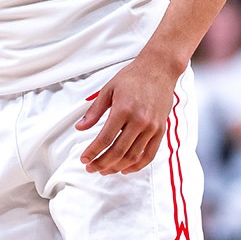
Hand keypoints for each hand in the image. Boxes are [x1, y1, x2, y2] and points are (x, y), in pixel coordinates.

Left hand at [76, 53, 180, 173]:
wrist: (159, 69)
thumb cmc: (132, 77)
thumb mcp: (108, 90)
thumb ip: (94, 111)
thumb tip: (80, 128)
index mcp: (123, 109)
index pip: (105, 139)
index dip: (93, 152)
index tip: (84, 159)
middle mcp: (139, 120)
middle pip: (118, 151)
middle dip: (102, 163)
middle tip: (91, 168)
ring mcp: (152, 127)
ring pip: (133, 156)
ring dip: (117, 167)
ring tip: (105, 170)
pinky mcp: (161, 130)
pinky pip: (149, 154)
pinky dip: (137, 165)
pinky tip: (125, 169)